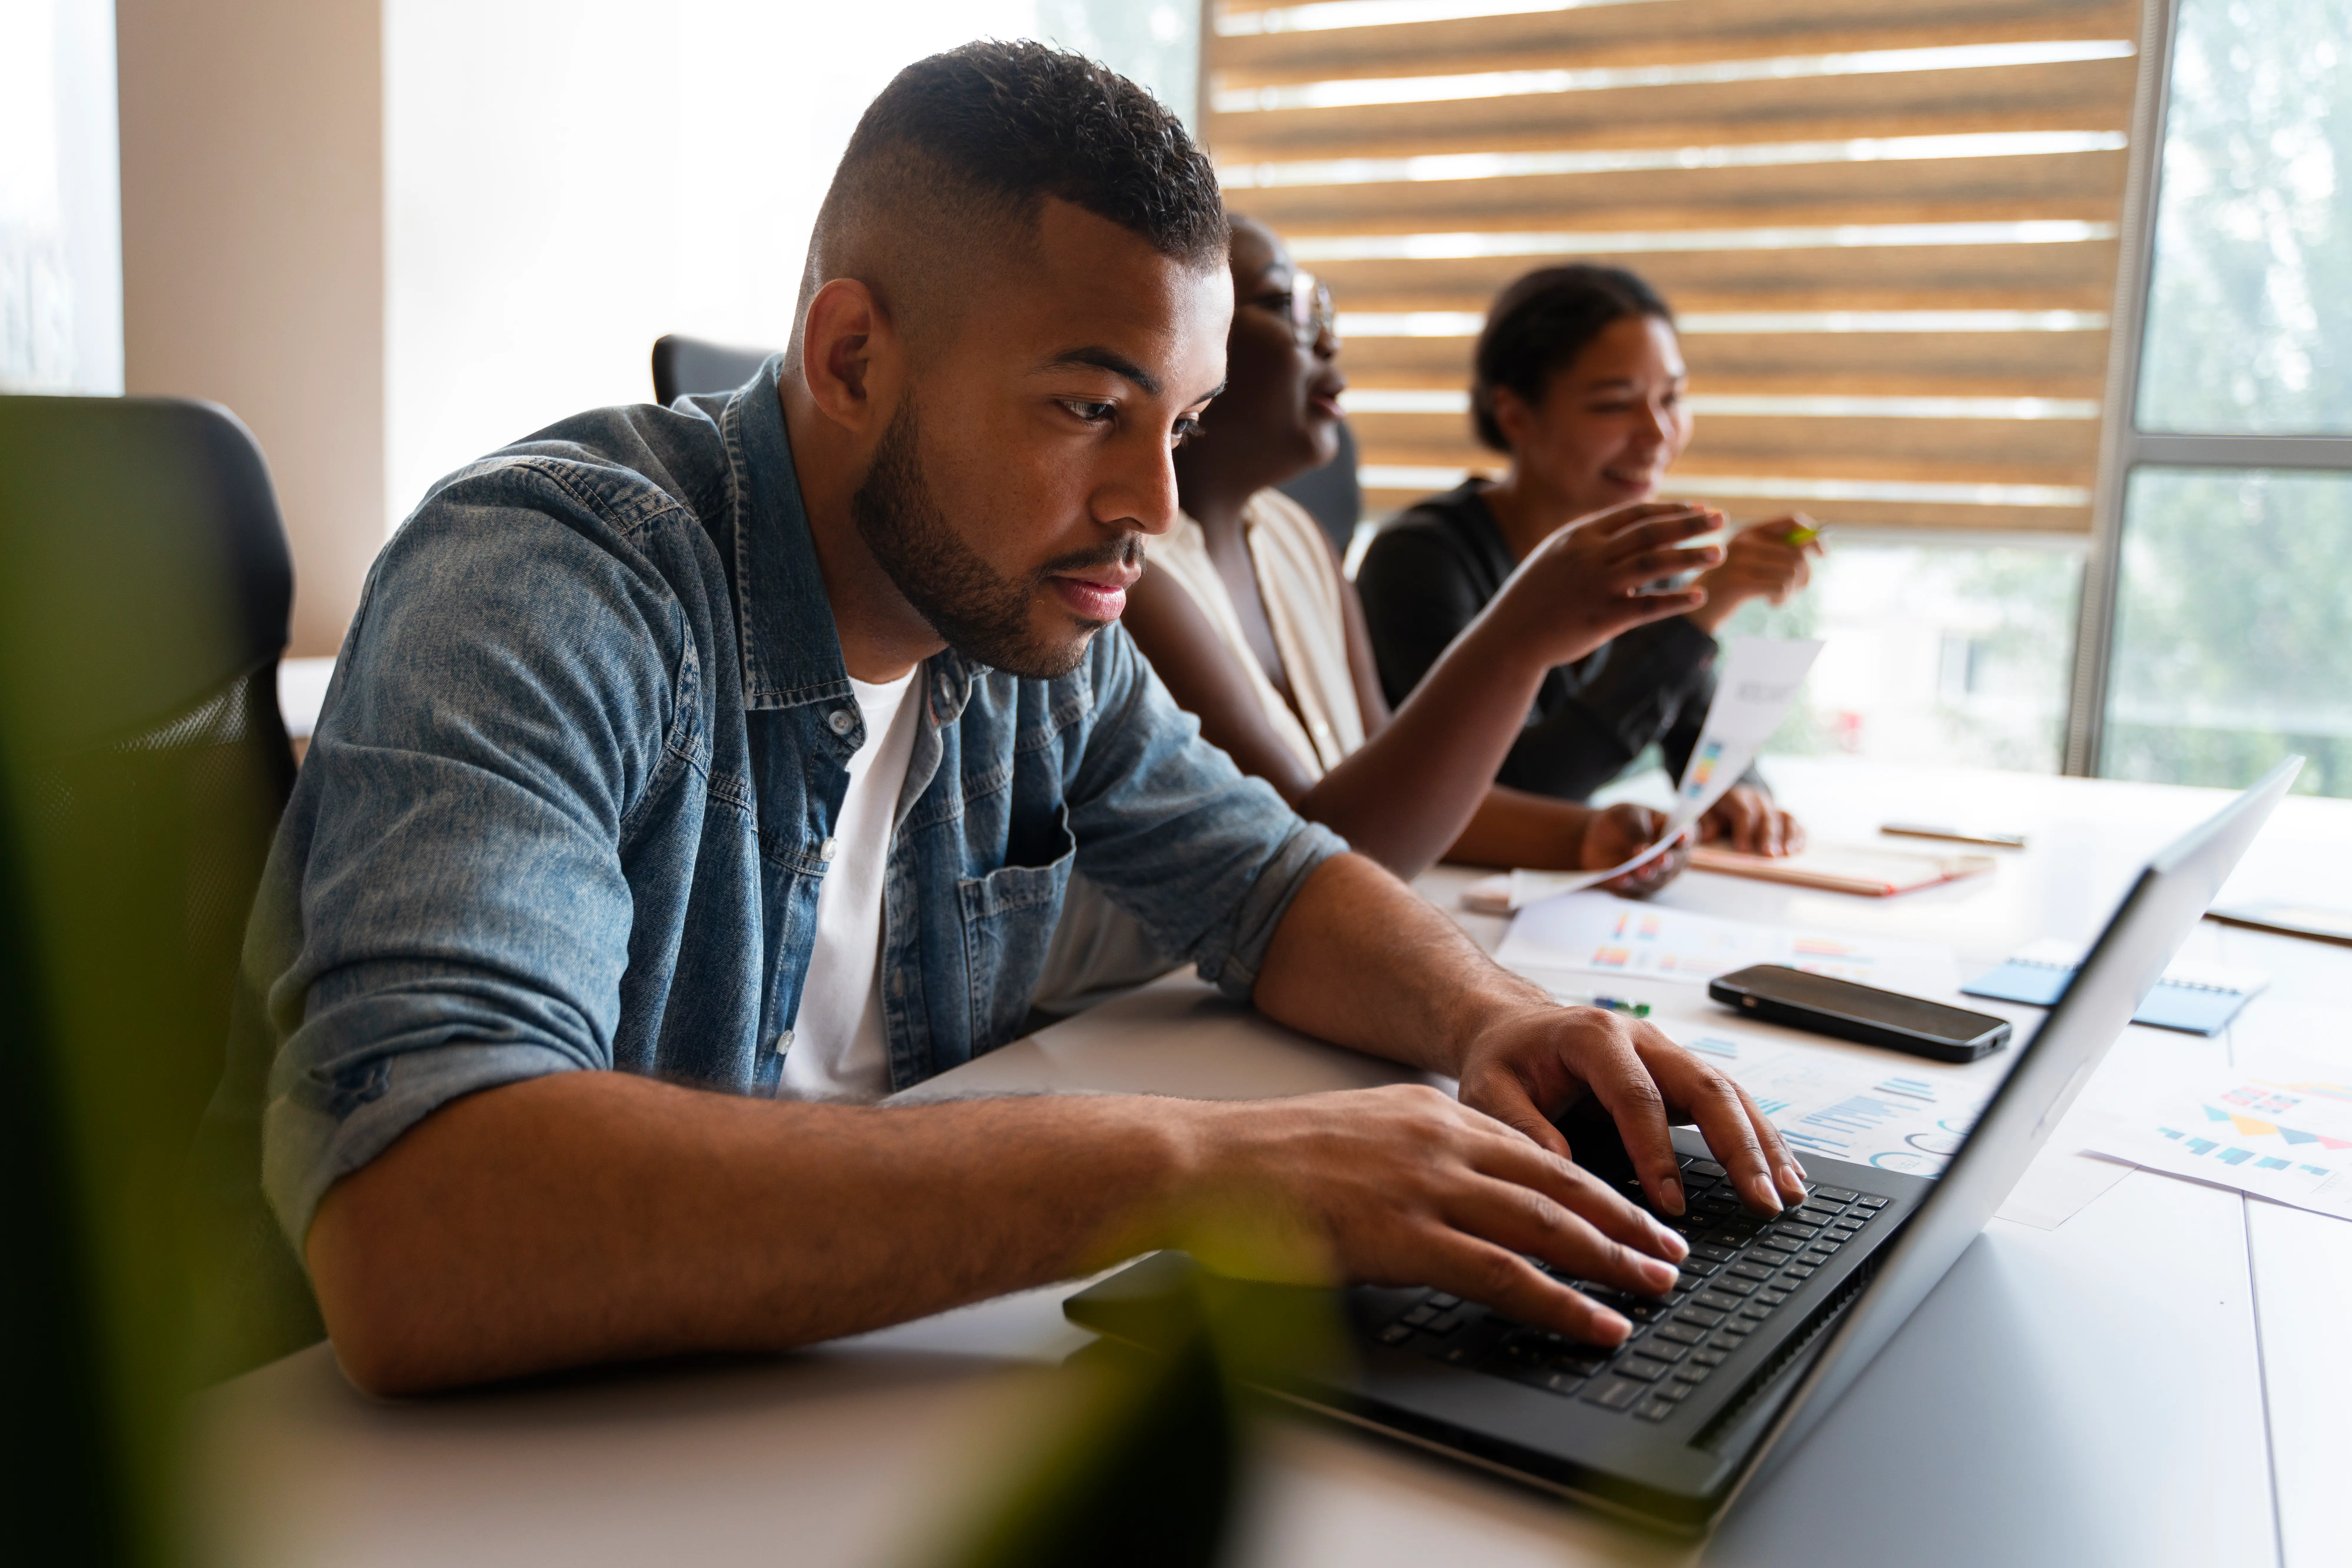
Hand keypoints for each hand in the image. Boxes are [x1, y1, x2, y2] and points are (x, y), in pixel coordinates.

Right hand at [1194, 1084, 1697, 1345]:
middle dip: (1624, 1219)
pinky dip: (1563, 1302)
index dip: (1590, 1183)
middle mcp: (1439, 1142)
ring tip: (1655, 1284)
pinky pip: (1507, 1275)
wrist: (1208, 1165)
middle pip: (1559, 1183)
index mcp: (1426, 1114)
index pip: (1532, 1150)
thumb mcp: (1353, 1136)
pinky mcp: (1408, 1237)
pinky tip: (1597, 1322)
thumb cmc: (1264, 1163)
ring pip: (1548, 1225)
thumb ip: (1407, 1154)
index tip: (1626, 1208)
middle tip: (1668, 1249)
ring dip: (1612, 1259)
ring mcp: (1427, 1189)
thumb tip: (1444, 1187)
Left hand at [1449, 1006, 1805, 1337]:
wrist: (1512, 1029)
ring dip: (1762, 1144)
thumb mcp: (1489, 1092)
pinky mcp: (1679, 1075)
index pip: (1637, 1095)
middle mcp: (1641, 1038)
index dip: (1656, 1151)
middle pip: (1704, 1086)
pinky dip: (1758, 1138)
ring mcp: (1667, 1054)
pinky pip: (1728, 1103)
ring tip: (1789, 1193)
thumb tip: (1567, 1178)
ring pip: (1728, 1093)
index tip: (1672, 1205)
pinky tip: (1782, 1171)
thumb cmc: (1503, 1062)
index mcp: (1594, 1036)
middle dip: (1739, 1146)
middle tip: (1763, 1199)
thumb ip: (1523, 1130)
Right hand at [1483, 502, 1725, 669]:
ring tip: (1719, 552)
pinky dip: (1675, 600)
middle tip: (1722, 518)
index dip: (1671, 509)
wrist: (1508, 638)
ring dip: (1689, 556)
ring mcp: (1595, 586)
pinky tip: (1700, 595)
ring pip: (1653, 563)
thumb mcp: (1557, 557)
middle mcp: (1589, 556)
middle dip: (1690, 523)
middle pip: (1650, 532)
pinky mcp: (1601, 618)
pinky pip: (1647, 606)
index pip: (1635, 514)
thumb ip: (1591, 542)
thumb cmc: (1534, 597)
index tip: (1699, 507)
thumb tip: (1629, 531)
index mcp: (1579, 536)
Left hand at [1577, 802, 1688, 896]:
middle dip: (1667, 861)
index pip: (1688, 834)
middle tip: (1661, 859)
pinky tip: (1622, 878)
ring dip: (1648, 875)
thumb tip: (1643, 848)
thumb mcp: (1626, 816)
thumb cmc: (1619, 822)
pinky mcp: (1637, 890)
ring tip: (1640, 869)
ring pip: (1656, 880)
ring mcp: (1656, 877)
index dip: (1687, 835)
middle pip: (1675, 863)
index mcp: (1674, 832)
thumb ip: (1637, 829)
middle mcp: (1671, 858)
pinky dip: (1627, 884)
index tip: (1682, 835)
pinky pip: (1633, 889)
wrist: (1594, 839)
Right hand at [1683, 515, 1822, 634]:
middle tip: (1794, 589)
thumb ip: (1777, 551)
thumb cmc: (1731, 588)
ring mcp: (1740, 561)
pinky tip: (1773, 603)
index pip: (1793, 521)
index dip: (1814, 535)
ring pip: (1793, 570)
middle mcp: (1744, 542)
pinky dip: (1783, 598)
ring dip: (1793, 590)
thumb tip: (1817, 545)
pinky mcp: (1739, 581)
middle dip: (1804, 575)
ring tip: (1780, 597)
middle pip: (1797, 552)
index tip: (1822, 554)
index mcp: (1750, 532)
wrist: (1696, 611)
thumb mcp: (1751, 563)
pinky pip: (1781, 586)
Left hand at [1699, 784, 1804, 855]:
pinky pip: (1796, 825)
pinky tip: (1798, 850)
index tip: (1743, 849)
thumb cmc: (1718, 809)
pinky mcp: (1784, 817)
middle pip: (1767, 817)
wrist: (1734, 797)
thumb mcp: (1706, 811)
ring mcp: (1774, 808)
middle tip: (1768, 854)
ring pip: (1786, 819)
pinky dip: (1799, 836)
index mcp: (1738, 798)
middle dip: (1768, 836)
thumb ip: (1705, 822)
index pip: (1743, 812)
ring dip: (1788, 836)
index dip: (1744, 830)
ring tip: (1787, 853)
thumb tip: (1708, 836)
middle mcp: (1759, 801)